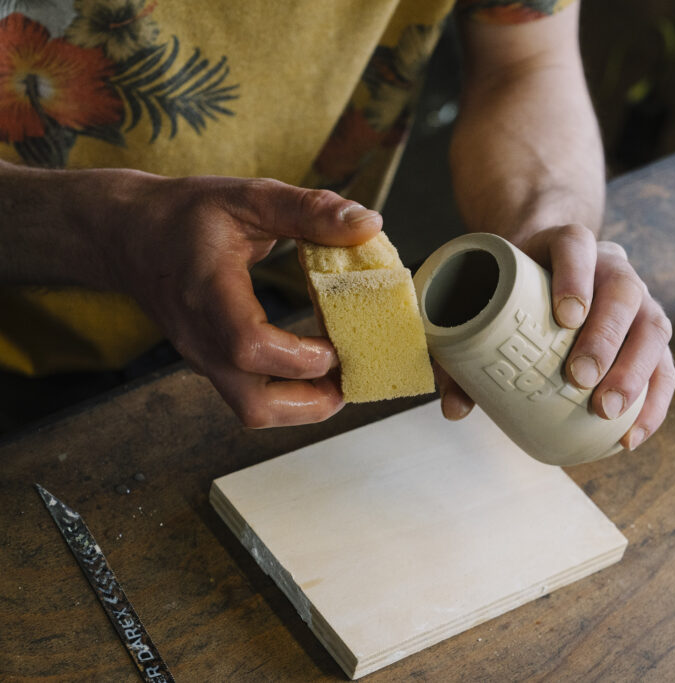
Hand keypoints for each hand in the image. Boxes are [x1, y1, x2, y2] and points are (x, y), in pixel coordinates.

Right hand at [97, 172, 381, 427]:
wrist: (127, 235)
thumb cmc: (185, 215)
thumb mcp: (249, 197)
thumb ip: (309, 210)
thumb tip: (369, 224)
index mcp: (209, 293)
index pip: (248, 346)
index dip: (299, 357)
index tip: (335, 345)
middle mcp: (202, 338)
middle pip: (255, 406)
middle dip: (313, 402)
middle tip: (350, 375)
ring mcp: (204, 357)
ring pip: (253, 411)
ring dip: (303, 405)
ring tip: (340, 375)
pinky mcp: (211, 363)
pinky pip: (250, 395)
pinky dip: (288, 391)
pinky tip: (315, 362)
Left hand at [437, 224, 674, 450]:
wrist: (548, 265)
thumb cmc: (514, 290)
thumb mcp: (486, 301)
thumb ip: (463, 350)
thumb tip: (455, 410)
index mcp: (568, 244)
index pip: (576, 246)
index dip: (575, 275)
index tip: (565, 315)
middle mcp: (612, 266)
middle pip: (622, 291)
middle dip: (605, 338)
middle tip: (580, 378)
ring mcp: (639, 300)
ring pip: (652, 327)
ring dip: (635, 372)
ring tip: (607, 411)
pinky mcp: (650, 335)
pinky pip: (664, 366)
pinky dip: (653, 402)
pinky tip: (632, 434)